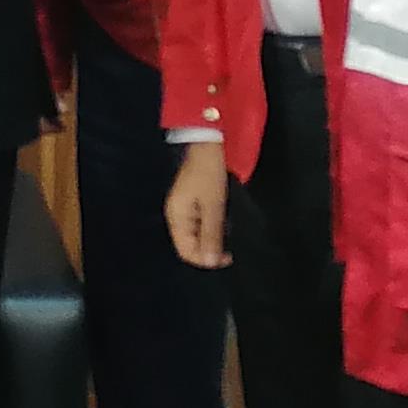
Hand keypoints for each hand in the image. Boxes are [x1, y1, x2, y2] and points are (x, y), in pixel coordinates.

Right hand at [164, 142, 231, 268]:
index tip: (227, 257)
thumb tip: (209, 261)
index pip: (186, 251)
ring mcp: (184, 210)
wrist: (206, 145)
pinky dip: (211, 228)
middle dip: (209, 251)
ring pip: (196, 236)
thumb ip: (211, 234)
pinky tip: (224, 224)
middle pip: (190, 245)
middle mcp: (177, 217)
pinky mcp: (192, 204)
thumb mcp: (213, 206)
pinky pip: (199, 224)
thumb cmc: (208, 174)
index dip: (205, 260)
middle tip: (231, 250)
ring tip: (229, 237)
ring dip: (212, 239)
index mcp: (177, 218)